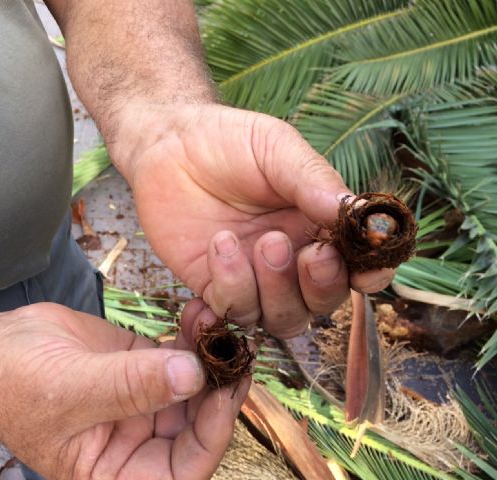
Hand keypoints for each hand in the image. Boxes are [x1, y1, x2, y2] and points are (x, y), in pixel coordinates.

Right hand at [0, 300, 247, 479]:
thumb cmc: (12, 383)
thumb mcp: (69, 391)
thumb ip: (130, 387)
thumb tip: (192, 376)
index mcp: (117, 472)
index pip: (181, 470)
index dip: (210, 436)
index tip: (224, 391)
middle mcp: (137, 443)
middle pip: (196, 426)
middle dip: (219, 388)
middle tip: (235, 348)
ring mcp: (143, 401)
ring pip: (194, 385)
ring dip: (210, 353)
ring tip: (218, 317)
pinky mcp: (143, 365)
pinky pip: (179, 354)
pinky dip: (192, 333)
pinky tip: (199, 308)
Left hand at [111, 104, 394, 338]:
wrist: (167, 146)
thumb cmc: (228, 141)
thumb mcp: (275, 147)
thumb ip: (312, 179)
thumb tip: (354, 210)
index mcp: (318, 224)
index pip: (356, 264)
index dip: (370, 274)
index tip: (368, 272)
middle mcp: (291, 259)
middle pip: (323, 302)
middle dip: (319, 286)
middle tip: (304, 252)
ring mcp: (254, 277)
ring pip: (282, 318)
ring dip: (272, 288)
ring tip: (248, 240)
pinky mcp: (215, 286)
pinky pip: (233, 311)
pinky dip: (229, 286)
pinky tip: (216, 246)